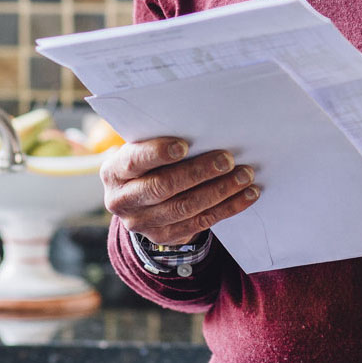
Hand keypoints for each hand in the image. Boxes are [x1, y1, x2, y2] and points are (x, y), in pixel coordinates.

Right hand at [100, 137, 258, 244]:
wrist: (140, 197)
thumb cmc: (150, 160)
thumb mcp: (143, 146)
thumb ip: (161, 137)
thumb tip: (205, 125)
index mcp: (114, 172)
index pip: (134, 162)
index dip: (158, 153)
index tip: (185, 145)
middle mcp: (122, 201)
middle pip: (163, 187)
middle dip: (199, 172)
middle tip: (228, 159)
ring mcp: (142, 224)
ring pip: (185, 208)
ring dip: (220, 191)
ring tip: (244, 176)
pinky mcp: (165, 237)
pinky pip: (200, 223)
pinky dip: (228, 208)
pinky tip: (247, 195)